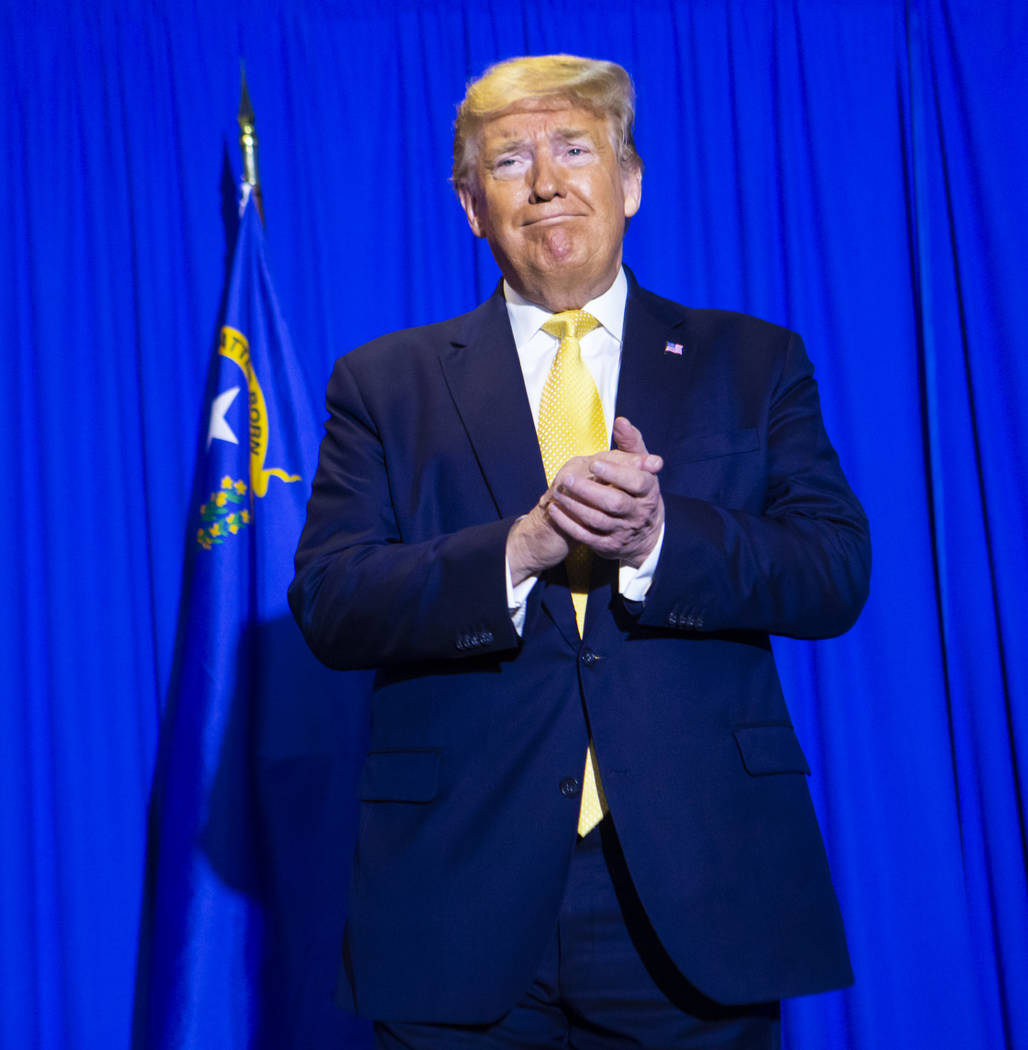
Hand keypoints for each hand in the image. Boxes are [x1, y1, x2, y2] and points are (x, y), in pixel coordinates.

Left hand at [547, 417, 664, 566]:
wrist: (645, 534)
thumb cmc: (638, 491)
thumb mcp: (641, 468)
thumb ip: (631, 444)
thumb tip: (621, 421)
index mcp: (648, 492)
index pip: (638, 482)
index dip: (616, 473)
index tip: (595, 464)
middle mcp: (637, 513)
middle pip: (615, 503)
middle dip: (589, 490)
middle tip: (568, 478)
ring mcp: (622, 531)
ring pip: (597, 520)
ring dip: (575, 506)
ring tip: (558, 492)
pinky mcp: (607, 546)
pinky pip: (586, 537)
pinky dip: (568, 524)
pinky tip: (555, 510)